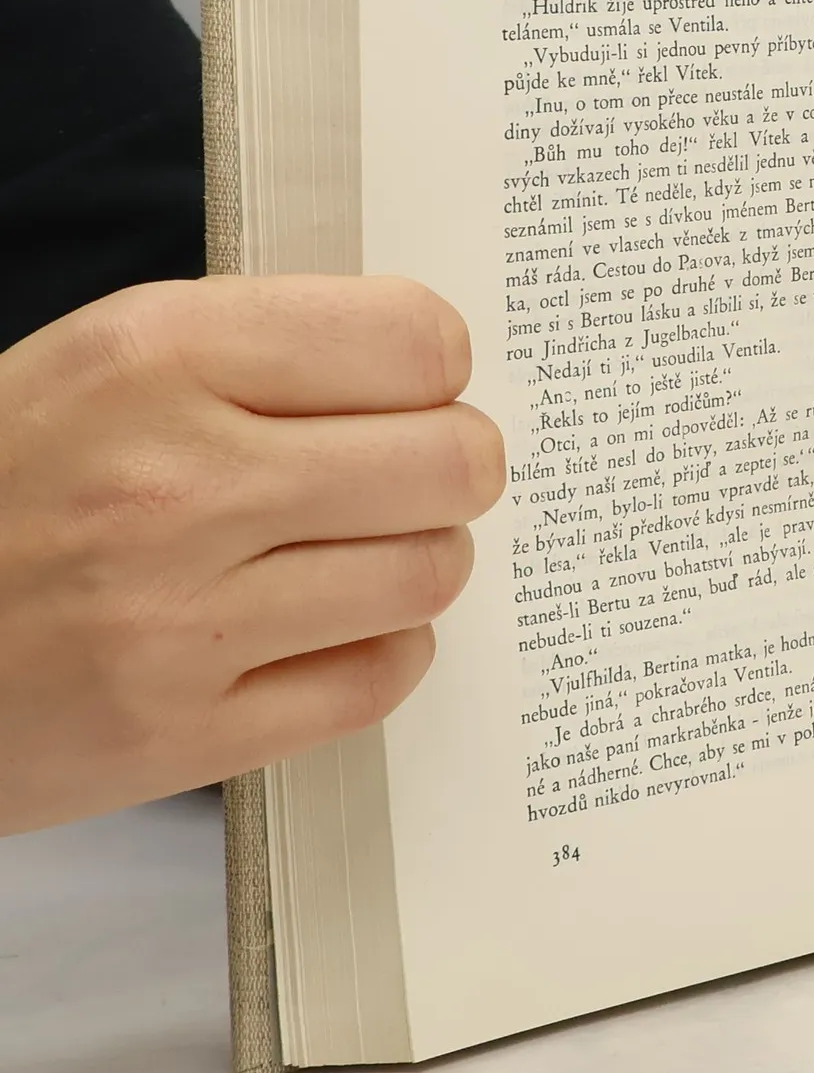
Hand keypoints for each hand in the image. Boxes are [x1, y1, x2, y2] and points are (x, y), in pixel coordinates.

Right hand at [0, 276, 505, 834]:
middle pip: (453, 462)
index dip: (435, 367)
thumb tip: (431, 367)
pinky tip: (330, 626)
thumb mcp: (102, 361)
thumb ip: (263, 353)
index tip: (414, 386)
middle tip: (414, 474)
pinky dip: (380, 648)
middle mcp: (176, 483)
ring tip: (360, 549)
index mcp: (157, 357)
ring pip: (429, 574)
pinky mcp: (179, 733)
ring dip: (417, 559)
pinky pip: (378, 678)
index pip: (416, 340)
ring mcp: (178, 620)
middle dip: (450, 466)